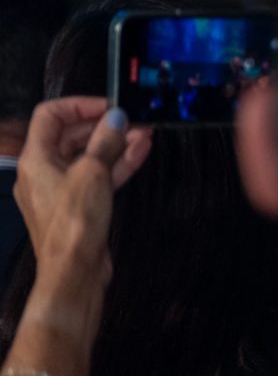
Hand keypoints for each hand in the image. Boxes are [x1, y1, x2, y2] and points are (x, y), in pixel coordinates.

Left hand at [14, 99, 152, 331]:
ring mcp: (61, 190)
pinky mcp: (79, 205)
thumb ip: (106, 140)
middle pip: (70, 135)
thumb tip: (116, 118)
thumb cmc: (74, 224)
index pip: (50, 116)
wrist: (75, 270)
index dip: (79, 105)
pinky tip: (140, 151)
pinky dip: (117, 163)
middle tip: (132, 120)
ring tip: (144, 133)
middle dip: (103, 125)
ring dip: (115, 143)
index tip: (108, 106)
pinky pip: (97, 176)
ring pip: (88, 156)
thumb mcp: (93, 173)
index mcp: (36, 160)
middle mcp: (43, 172)